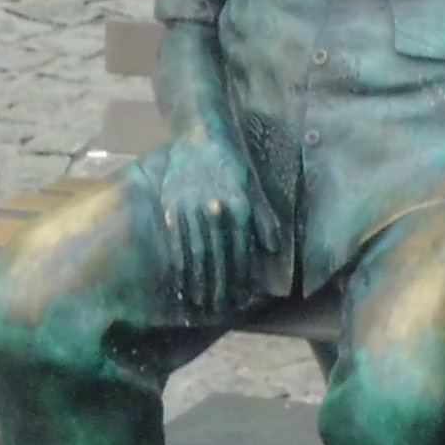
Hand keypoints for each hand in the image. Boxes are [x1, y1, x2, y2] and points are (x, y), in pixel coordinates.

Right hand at [138, 129, 264, 318]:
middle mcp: (215, 211)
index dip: (239, 276)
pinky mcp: (172, 206)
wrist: (201, 136)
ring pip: (195, 253)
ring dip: (197, 280)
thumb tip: (272, 250)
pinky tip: (180, 280)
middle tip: (218, 308)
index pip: (240, 251)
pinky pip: (176, 242)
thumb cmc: (233, 163)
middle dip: (218, 286)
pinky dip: (178, 263)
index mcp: (239, 207)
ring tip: (199, 301)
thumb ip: (264, 218)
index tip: (240, 297)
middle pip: (216, 257)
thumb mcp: (255, 187)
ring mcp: (191, 209)